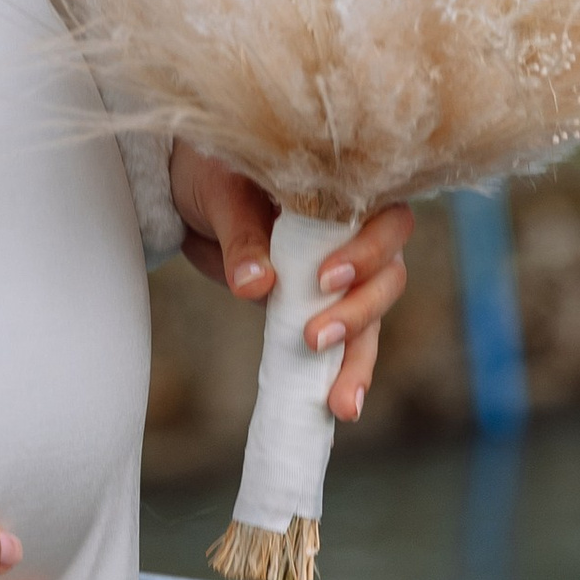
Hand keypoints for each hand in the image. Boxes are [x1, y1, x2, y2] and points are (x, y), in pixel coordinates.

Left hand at [167, 147, 414, 424]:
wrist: (191, 194)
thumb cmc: (215, 173)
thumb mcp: (223, 196)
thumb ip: (242, 238)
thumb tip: (255, 286)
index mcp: (346, 189)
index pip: (385, 221)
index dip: (366, 252)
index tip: (325, 280)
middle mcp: (357, 230)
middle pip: (388, 274)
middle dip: (360, 311)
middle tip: (316, 338)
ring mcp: (344, 270)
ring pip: (373, 314)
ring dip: (358, 356)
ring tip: (339, 402)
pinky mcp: (322, 303)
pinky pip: (346, 339)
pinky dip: (344, 372)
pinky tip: (339, 406)